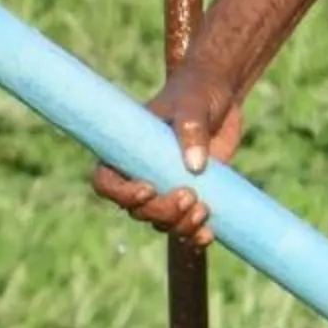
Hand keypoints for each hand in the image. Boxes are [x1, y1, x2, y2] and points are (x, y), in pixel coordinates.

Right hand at [91, 57, 246, 245]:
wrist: (221, 95)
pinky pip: (185, 226)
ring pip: (161, 222)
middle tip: (189, 195)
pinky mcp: (190, 195)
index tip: (148, 189)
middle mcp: (141, 173)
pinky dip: (194, 236)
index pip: (106, 183)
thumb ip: (191, 128)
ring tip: (203, 209)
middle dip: (161, 211)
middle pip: (136, 210)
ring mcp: (166, 187)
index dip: (120, 194)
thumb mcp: (192, 104)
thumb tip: (194, 166)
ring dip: (179, 225)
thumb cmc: (197, 91)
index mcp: (125, 150)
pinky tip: (209, 234)